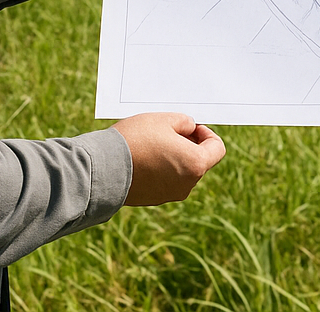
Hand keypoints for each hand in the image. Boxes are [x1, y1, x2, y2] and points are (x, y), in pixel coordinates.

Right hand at [112, 112, 226, 205]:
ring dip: (175, 156)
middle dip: (189, 144)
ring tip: (153, 142)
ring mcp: (170, 194)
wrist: (102, 168)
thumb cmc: (135, 140)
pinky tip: (143, 156)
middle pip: (199, 160)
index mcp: (196, 165)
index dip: (207, 133)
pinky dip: (161, 168)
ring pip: (182, 171)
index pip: (217, 149)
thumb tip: (190, 130)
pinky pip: (166, 180)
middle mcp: (187, 184)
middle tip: (170, 130)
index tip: (191, 127)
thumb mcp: (164, 119)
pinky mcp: (153, 199)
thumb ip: (185, 122)